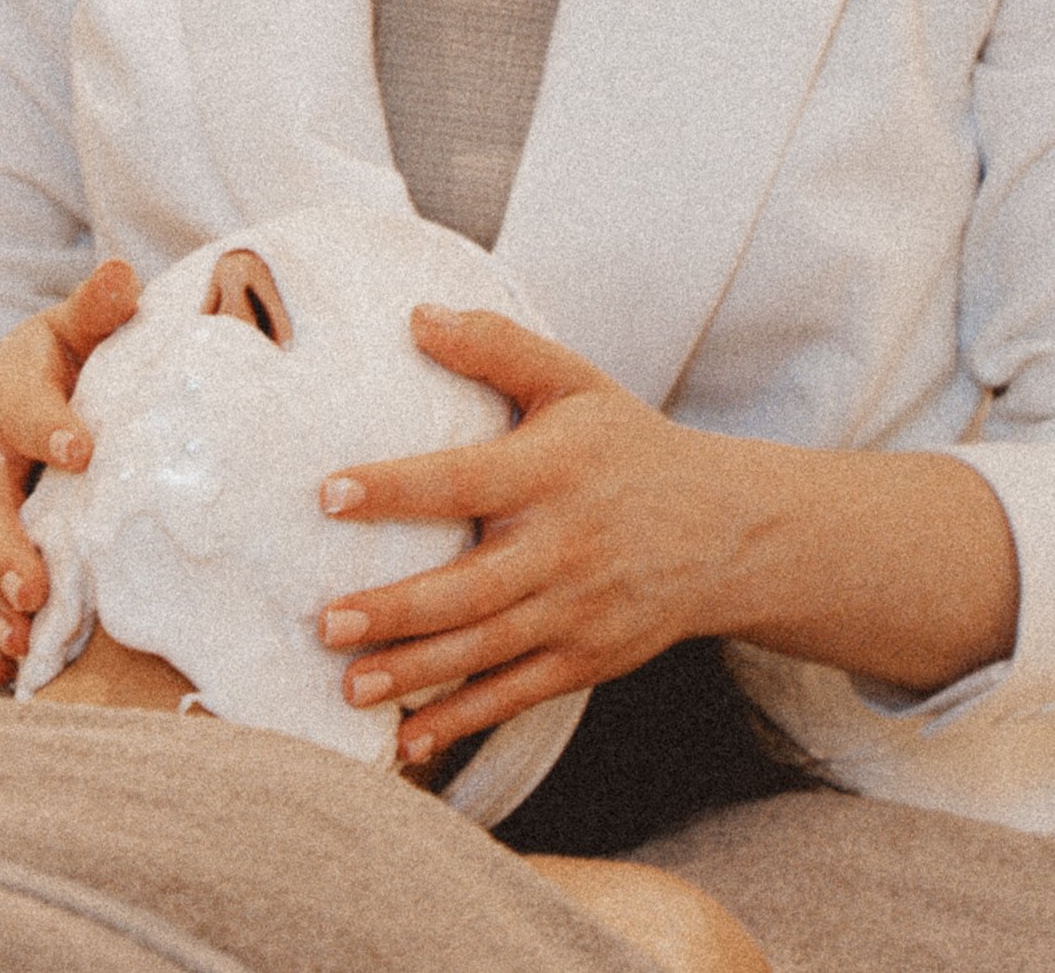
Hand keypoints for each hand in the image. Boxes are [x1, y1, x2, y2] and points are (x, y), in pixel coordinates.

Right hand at [0, 257, 140, 684]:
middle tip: (33, 589)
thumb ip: (95, 310)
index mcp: (8, 394)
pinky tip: (3, 673)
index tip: (83, 449)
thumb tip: (124, 274)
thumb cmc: (42, 372)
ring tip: (20, 643)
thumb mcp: (63, 333)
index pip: (27, 406)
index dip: (51, 425)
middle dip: (5, 548)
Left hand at [310, 305, 775, 761]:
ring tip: (349, 686)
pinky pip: (517, 695)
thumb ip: (496, 345)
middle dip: (396, 610)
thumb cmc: (628, 447)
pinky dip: (464, 720)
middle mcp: (564, 546)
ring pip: (486, 650)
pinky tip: (409, 740)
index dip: (397, 488)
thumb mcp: (573, 381)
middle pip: (470, 587)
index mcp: (553, 471)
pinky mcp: (588, 660)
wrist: (728, 529)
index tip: (329, 494)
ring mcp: (578, 611)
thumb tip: (414, 315)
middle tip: (326, 620)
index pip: (464, 481)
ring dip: (415, 673)